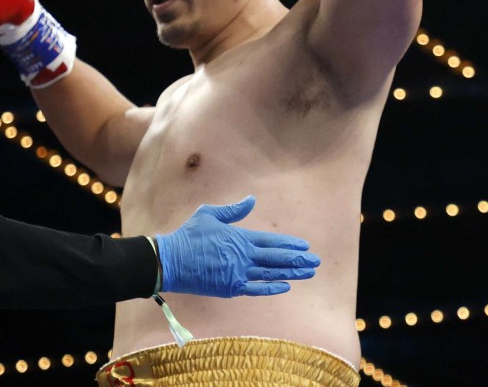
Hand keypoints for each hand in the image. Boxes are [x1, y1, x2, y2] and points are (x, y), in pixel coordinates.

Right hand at [155, 195, 319, 296]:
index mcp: (239, 237)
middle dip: (298, 260)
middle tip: (316, 261)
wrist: (171, 261)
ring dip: (291, 273)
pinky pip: (257, 289)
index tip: (305, 246)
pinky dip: (272, 287)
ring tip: (308, 273)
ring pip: (271, 273)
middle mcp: (243, 256)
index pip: (271, 241)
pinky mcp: (231, 288)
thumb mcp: (209, 214)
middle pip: (277, 258)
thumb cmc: (189, 235)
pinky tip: (285, 286)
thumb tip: (251, 199)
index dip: (290, 244)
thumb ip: (233, 210)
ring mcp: (239, 273)